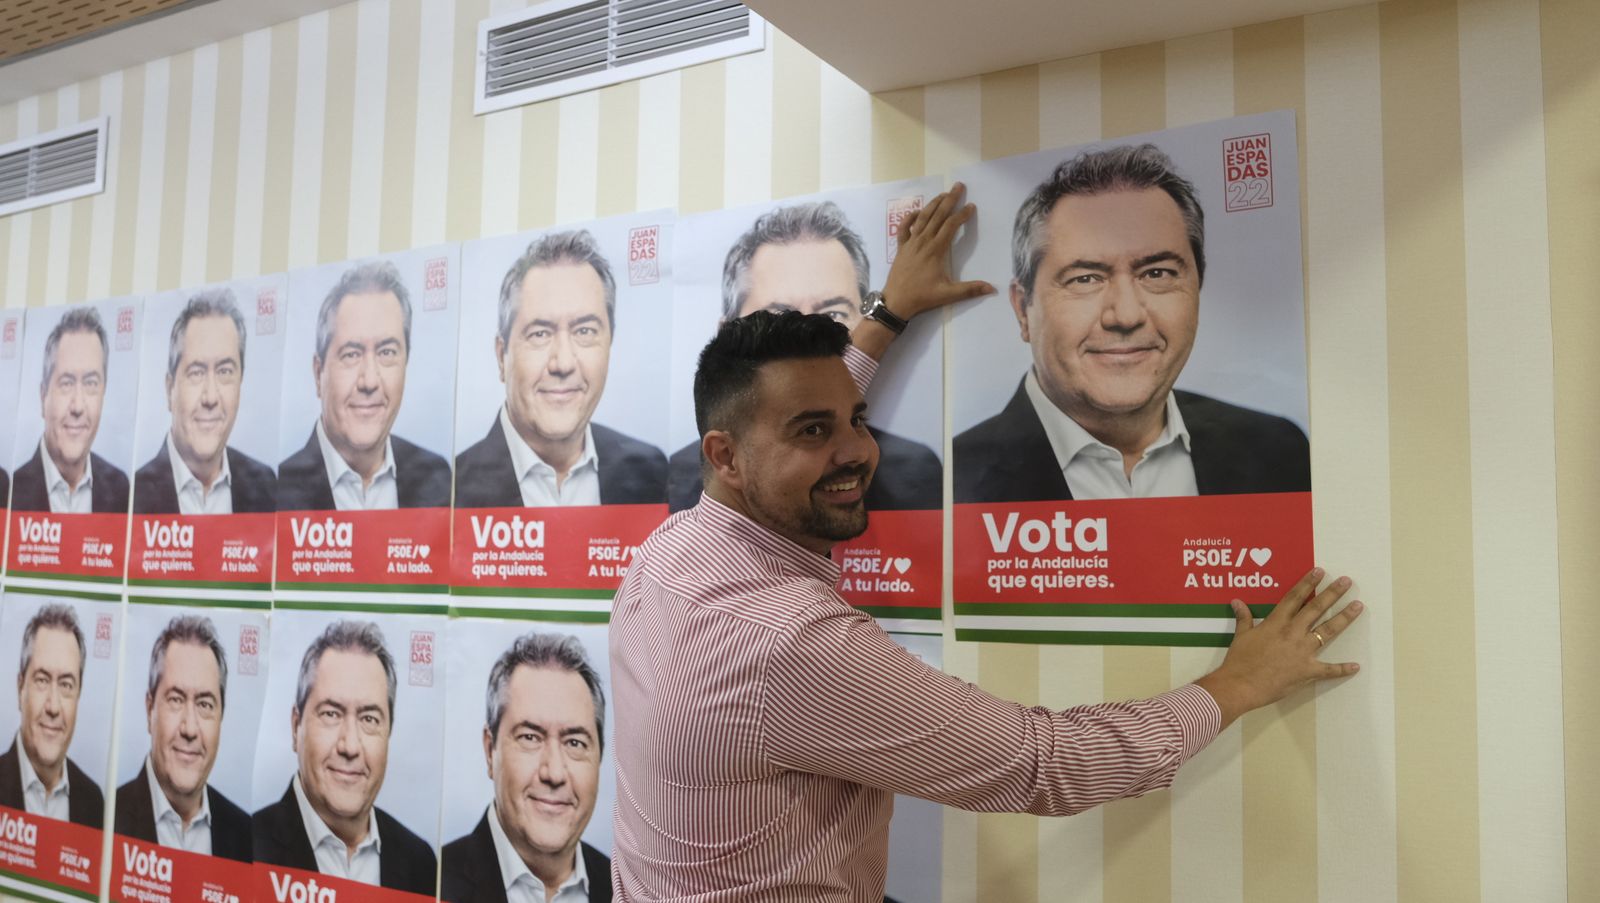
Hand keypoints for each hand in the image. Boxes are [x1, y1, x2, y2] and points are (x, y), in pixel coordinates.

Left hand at [853, 183, 994, 359]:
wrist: (895, 302)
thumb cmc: (922, 297)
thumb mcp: (948, 294)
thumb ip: (970, 289)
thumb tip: (992, 288)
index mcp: (936, 250)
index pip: (951, 226)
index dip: (962, 215)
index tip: (972, 206)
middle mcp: (923, 241)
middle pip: (938, 215)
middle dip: (949, 200)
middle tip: (958, 186)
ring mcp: (910, 243)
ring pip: (922, 218)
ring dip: (933, 204)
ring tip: (943, 194)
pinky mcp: (901, 248)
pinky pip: (904, 228)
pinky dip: (910, 217)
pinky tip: (917, 211)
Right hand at [1194, 567, 1363, 729]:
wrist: (1241, 686)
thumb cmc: (1239, 660)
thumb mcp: (1241, 636)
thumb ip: (1243, 618)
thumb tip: (1236, 601)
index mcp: (1276, 623)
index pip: (1294, 597)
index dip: (1307, 583)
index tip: (1320, 571)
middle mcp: (1293, 633)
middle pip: (1316, 609)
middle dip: (1332, 593)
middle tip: (1347, 582)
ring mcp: (1303, 651)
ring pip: (1327, 631)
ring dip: (1344, 618)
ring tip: (1357, 606)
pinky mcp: (1308, 670)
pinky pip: (1329, 670)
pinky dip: (1342, 669)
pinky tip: (1355, 666)